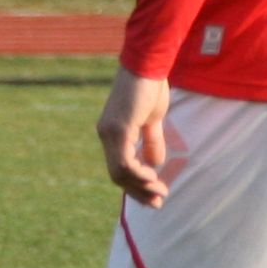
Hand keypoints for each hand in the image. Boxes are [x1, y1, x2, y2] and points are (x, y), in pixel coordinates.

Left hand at [96, 68, 172, 206]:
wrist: (148, 64)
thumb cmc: (151, 85)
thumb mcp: (153, 118)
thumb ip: (152, 141)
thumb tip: (156, 163)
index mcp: (112, 132)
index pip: (119, 167)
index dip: (136, 184)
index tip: (156, 194)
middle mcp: (106, 135)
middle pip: (117, 175)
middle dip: (139, 192)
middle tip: (158, 203)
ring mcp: (110, 133)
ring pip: (120, 173)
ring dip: (141, 186)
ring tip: (160, 193)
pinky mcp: (119, 130)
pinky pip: (125, 163)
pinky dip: (139, 175)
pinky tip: (154, 178)